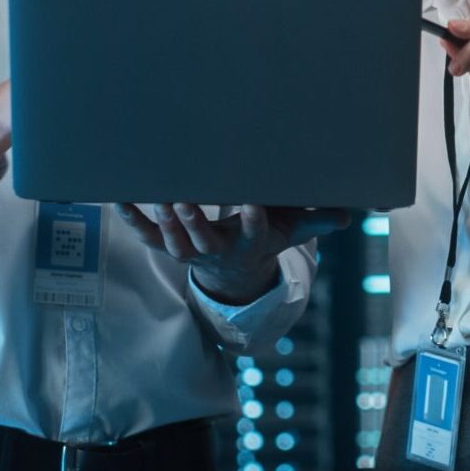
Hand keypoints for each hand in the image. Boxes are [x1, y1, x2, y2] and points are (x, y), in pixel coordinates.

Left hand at [116, 202, 349, 304]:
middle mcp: (217, 250)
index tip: (251, 201)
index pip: (254, 231)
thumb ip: (317, 220)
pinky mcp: (170, 248)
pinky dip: (133, 219)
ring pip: (174, 243)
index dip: (252, 218)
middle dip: (194, 220)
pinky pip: (148, 236)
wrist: (236, 272)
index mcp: (250, 243)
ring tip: (157, 200)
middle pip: (204, 239)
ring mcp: (190, 252)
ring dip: (164, 224)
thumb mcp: (293, 231)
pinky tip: (119, 198)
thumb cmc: (266, 237)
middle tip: (186, 200)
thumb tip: (350, 215)